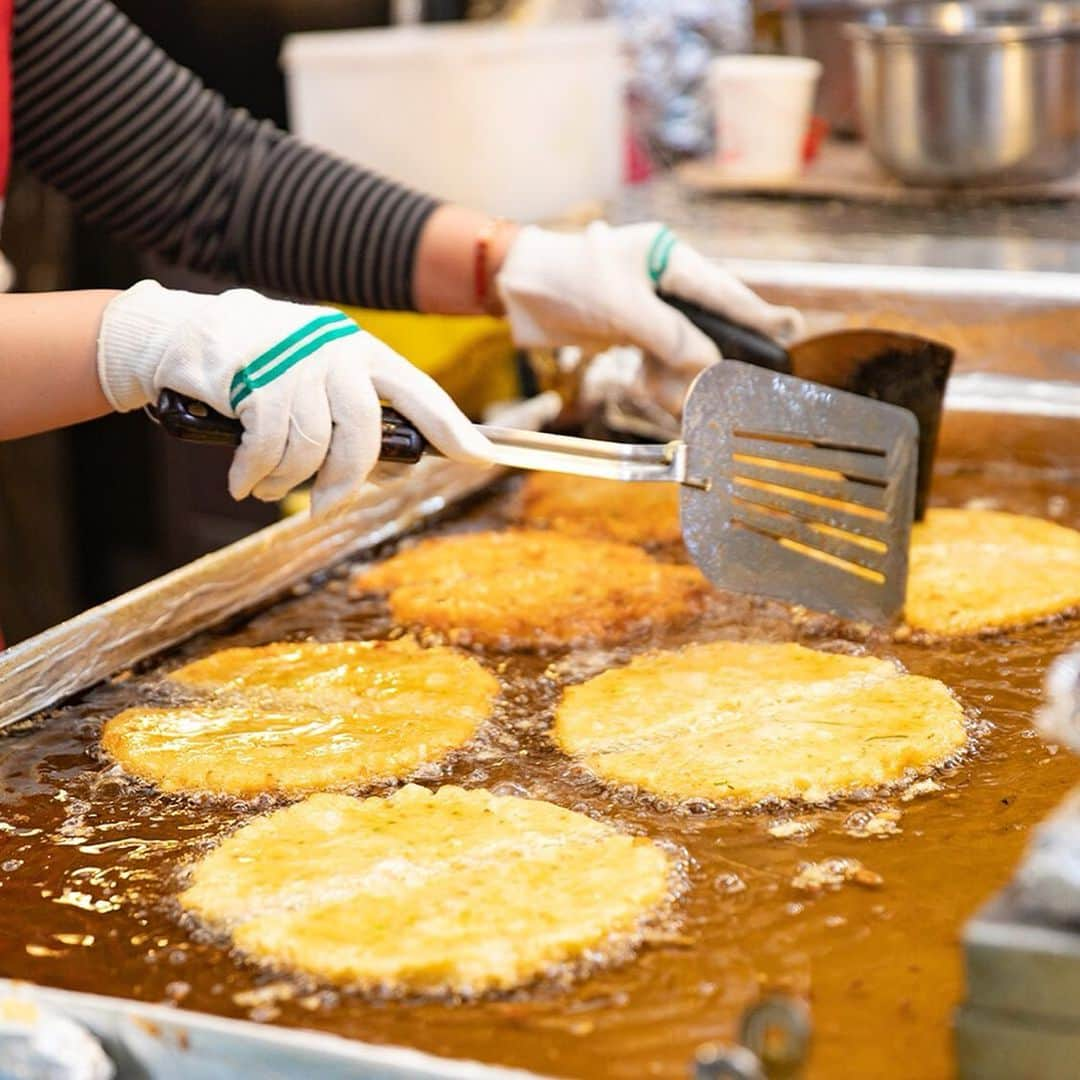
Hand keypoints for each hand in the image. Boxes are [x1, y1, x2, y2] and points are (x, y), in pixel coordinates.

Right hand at [97, 282, 491, 510]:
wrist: (181, 334)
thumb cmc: (259, 367)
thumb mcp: (314, 382)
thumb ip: (353, 417)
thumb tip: (391, 472)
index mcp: (361, 349)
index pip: (419, 391)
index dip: (452, 428)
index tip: (484, 458)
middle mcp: (335, 349)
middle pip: (366, 429)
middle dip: (347, 479)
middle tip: (325, 506)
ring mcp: (294, 358)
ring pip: (313, 444)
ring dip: (290, 481)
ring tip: (268, 487)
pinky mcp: (252, 374)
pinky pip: (268, 445)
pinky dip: (256, 474)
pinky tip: (244, 482)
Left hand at [495, 222, 803, 371]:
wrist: (514, 289)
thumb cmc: (566, 279)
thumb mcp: (621, 306)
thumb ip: (668, 334)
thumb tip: (708, 362)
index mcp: (669, 258)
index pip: (722, 290)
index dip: (755, 314)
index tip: (789, 330)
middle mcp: (663, 283)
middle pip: (705, 327)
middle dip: (710, 361)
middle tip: (729, 390)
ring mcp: (645, 310)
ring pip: (680, 350)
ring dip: (679, 379)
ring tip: (680, 404)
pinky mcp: (626, 332)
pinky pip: (655, 361)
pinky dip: (657, 381)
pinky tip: (656, 396)